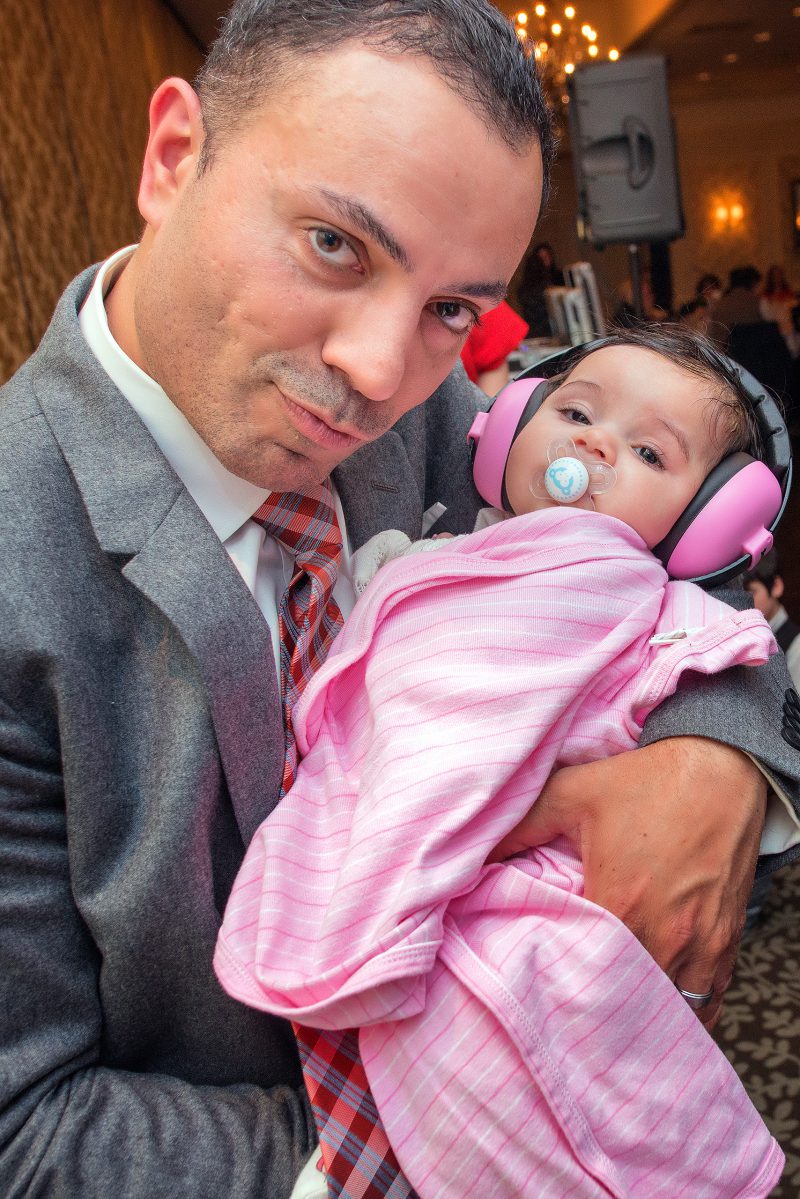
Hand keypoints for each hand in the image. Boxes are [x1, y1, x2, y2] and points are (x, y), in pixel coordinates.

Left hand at [488, 737, 766, 1027]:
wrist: (720, 769)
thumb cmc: (645, 781)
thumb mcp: (572, 792)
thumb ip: (520, 826)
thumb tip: (474, 855)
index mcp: (621, 904)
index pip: (585, 975)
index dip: (562, 986)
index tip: (544, 989)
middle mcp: (665, 934)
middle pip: (627, 1001)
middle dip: (600, 1011)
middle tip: (573, 1013)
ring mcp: (701, 943)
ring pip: (671, 1009)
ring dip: (643, 1013)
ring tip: (614, 1015)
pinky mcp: (726, 942)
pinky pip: (708, 1001)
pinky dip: (686, 1010)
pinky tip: (660, 1004)